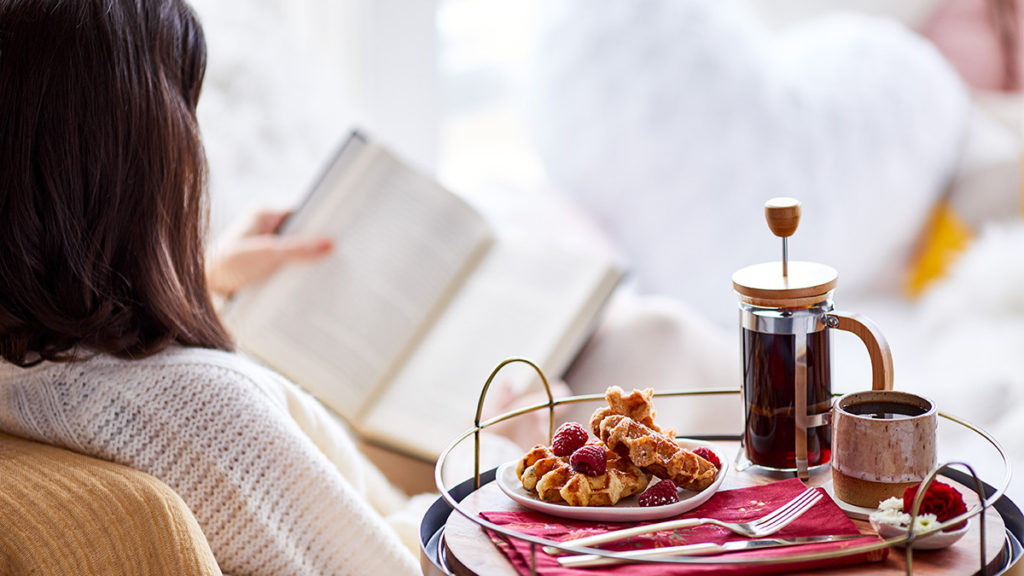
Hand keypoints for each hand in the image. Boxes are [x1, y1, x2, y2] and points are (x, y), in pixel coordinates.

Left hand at [206, 208, 333, 296]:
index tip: (340, 233)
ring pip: (296, 250)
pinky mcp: (265, 264)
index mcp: (265, 213)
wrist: (204, 291)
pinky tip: (305, 282)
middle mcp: (266, 226)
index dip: (322, 222)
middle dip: (316, 245)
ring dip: (306, 262)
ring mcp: (266, 245)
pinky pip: (289, 264)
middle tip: (334, 256)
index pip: (304, 212)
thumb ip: (299, 249)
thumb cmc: (227, 266)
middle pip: (303, 233)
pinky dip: (296, 272)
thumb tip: (330, 243)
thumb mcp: (268, 254)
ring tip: (322, 271)